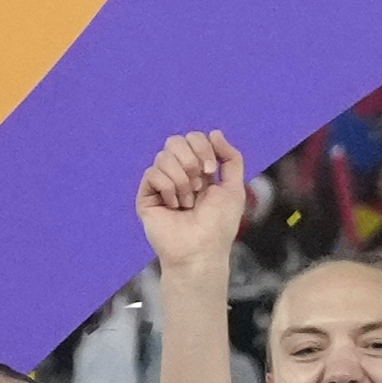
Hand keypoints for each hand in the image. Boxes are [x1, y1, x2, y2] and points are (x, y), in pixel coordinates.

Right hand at [135, 129, 247, 278]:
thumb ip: (231, 158)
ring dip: (183, 180)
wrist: (202, 249)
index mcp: (198, 169)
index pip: (193, 138)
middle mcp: (178, 173)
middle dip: (192, 160)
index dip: (203, 148)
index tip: (212, 171)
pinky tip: (174, 206)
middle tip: (199, 185)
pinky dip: (169, 189)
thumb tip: (215, 132)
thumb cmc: (219, 224)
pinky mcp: (146, 196)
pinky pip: (152, 173)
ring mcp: (161, 184)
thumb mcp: (234, 187)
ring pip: (163, 157)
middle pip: (175, 141)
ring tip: (188, 203)